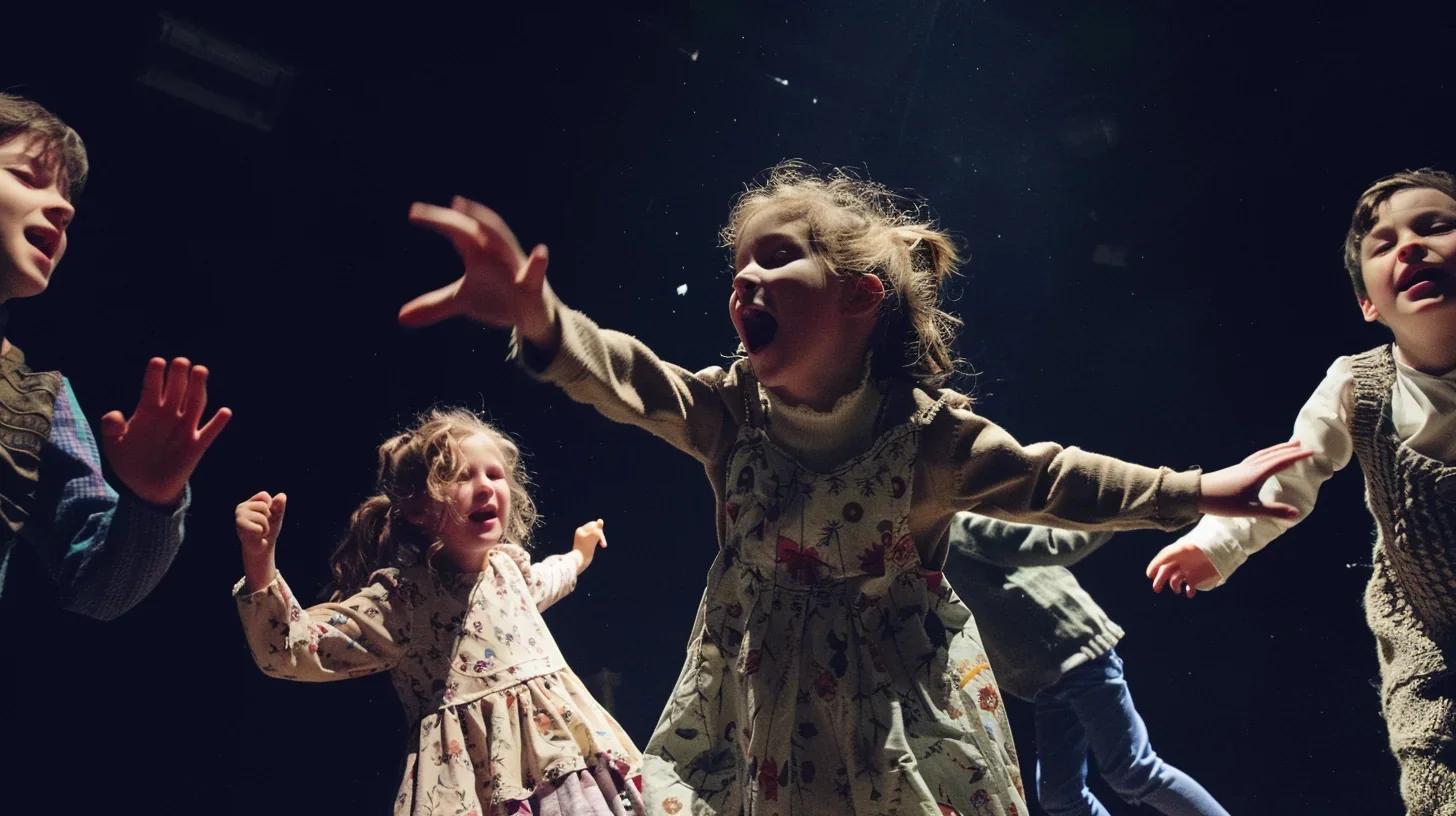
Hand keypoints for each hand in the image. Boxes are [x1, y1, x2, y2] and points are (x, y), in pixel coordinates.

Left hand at [101, 358, 231, 506]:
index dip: (155, 374)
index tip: (158, 362)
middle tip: (181, 362)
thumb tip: (115, 415)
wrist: (146, 488)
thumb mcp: (113, 445)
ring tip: (200, 371)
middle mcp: (169, 416)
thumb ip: (111, 427)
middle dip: (179, 374)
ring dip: (198, 388)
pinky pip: (209, 433)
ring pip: (194, 404)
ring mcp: (184, 430)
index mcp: (147, 412)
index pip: (152, 387)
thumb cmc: (129, 462)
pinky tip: (224, 412)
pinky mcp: (195, 447)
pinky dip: (217, 423)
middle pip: (177, 390)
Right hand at [236, 491, 287, 553]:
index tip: (267, 515)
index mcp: (249, 503)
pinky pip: (259, 527)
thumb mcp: (276, 517)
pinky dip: (261, 533)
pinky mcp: (240, 526)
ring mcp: (239, 516)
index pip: (264, 495)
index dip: (270, 506)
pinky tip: (256, 536)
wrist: (261, 548)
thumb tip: (282, 495)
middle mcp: (241, 508)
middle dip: (267, 518)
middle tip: (262, 525)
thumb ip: (279, 506)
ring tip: (259, 531)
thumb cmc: (268, 530)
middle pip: (264, 506)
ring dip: (265, 527)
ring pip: (262, 517)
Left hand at [402, 197, 554, 344]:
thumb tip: (401, 317)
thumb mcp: (463, 301)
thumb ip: (434, 305)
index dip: (437, 220)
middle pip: (476, 228)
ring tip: (471, 209)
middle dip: (459, 217)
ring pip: (503, 240)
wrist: (530, 316)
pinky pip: (535, 272)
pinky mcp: (532, 285)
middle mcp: (496, 253)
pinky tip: (540, 252)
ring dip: (488, 225)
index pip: (456, 230)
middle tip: (439, 208)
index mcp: (478, 252)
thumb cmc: (498, 299)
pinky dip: (537, 263)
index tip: (413, 212)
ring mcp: (515, 266)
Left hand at [571, 519, 606, 573]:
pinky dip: (597, 542)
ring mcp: (583, 540)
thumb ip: (598, 527)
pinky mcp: (585, 546)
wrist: (579, 562)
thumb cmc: (586, 548)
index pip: (594, 525)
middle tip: (603, 544)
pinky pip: (594, 540)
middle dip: (600, 535)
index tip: (600, 538)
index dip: (599, 531)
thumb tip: (600, 520)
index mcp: (580, 530)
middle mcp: (581, 534)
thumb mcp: (594, 536)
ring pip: (595, 535)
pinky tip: (599, 546)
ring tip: (603, 545)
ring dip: (600, 539)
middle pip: (594, 529)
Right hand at [1146, 541, 1217, 597]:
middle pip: (1167, 572)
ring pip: (1176, 580)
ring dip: (1174, 586)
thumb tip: (1151, 570)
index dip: (1155, 567)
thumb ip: (1164, 557)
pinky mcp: (1199, 578)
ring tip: (1177, 590)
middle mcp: (1181, 562)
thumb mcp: (1179, 549)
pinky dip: (1189, 591)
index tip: (1149, 575)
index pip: (1162, 561)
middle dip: (1160, 581)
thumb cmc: (1198, 546)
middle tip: (1156, 589)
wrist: (1220, 548)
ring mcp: (1190, 570)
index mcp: (1176, 553)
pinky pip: (1190, 587)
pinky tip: (1189, 593)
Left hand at [1198, 441, 1311, 518]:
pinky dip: (1265, 454)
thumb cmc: (1223, 502)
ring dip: (1276, 449)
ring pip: (1263, 454)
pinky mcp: (1235, 469)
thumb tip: (1296, 514)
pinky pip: (1256, 457)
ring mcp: (1242, 466)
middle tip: (1302, 443)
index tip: (1311, 451)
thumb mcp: (1250, 509)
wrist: (1197, 493)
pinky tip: (1263, 458)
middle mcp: (1251, 466)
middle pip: (1273, 454)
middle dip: (1288, 449)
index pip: (1282, 461)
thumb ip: (1274, 511)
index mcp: (1258, 473)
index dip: (1297, 456)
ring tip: (1286, 447)